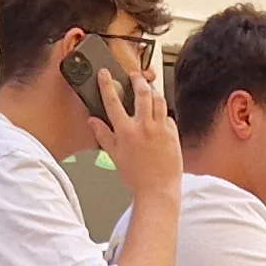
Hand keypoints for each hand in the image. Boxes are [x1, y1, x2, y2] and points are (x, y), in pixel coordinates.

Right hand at [92, 64, 182, 202]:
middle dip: (138, 79)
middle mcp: (144, 127)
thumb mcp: (114, 156)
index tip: (105, 74)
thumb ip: (103, 135)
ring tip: (148, 90)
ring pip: (159, 99)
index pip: (113, 101)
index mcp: (126, 132)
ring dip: (153, 91)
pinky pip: (168, 116)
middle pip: (142, 92)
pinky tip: (159, 116)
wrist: (158, 191)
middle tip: (135, 76)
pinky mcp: (173, 133)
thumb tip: (93, 122)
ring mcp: (161, 129)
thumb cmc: (136, 177)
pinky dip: (163, 112)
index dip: (107, 85)